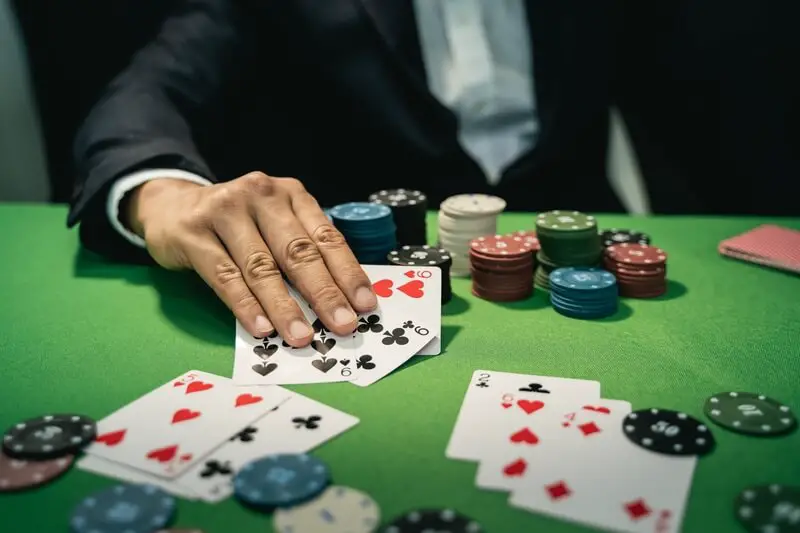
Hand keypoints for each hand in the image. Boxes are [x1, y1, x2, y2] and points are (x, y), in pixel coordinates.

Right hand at [125, 172, 376, 345]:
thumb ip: (302, 250)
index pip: (326, 237)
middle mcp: (261, 195)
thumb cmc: (238, 224)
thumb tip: (339, 300)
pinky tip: (261, 329)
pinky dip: (245, 306)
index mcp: (291, 194)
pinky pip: (225, 276)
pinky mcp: (193, 232)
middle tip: (343, 325)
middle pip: (298, 252)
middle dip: (324, 293)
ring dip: (284, 307)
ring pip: (261, 267)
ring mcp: (225, 211)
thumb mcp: (275, 223)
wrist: (172, 205)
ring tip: (302, 337)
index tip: (366, 305)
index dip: (348, 272)